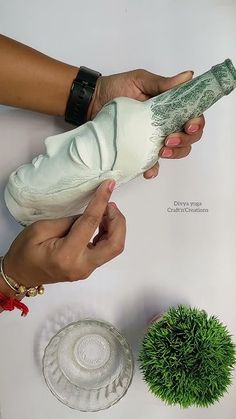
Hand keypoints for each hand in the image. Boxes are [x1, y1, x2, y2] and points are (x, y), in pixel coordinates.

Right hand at [3, 180, 125, 288]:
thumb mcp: (41, 228)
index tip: (108, 185)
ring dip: (115, 227)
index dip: (101, 202)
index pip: (90, 224)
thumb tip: (90, 213)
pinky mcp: (88, 268)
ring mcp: (87, 270)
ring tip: (105, 211)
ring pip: (114, 248)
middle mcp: (81, 265)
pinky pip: (106, 250)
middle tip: (110, 205)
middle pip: (115, 244)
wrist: (21, 274)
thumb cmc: (25, 252)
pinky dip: (109, 234)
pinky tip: (101, 222)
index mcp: (66, 254)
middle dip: (118, 221)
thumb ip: (69, 221)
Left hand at [88, 69, 204, 178]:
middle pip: (189, 137)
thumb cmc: (115, 88)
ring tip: (163, 151)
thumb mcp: (140, 80)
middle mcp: (165, 123)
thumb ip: (162, 83)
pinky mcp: (140, 150)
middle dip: (185, 141)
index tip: (188, 125)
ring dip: (174, 154)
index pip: (193, 116)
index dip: (196, 123)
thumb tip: (188, 77)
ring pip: (176, 151)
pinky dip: (153, 170)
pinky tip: (148, 171)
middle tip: (170, 139)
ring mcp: (153, 138)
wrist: (92, 101)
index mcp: (170, 107)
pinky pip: (151, 164)